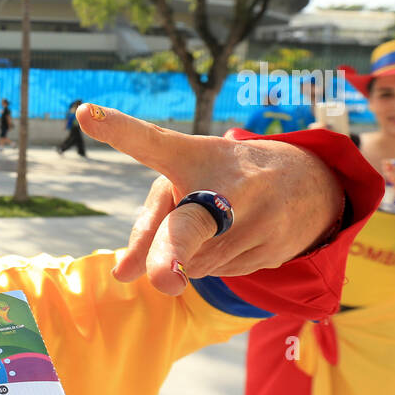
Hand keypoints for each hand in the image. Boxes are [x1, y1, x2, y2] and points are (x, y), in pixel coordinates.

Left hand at [76, 105, 340, 294]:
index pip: (152, 142)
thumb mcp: (182, 186)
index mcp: (191, 157)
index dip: (120, 130)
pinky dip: (217, 263)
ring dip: (192, 257)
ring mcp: (255, 218)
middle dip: (172, 253)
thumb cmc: (219, 180)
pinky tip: (239, 236)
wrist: (308, 183)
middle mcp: (225, 184)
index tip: (86, 115)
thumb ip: (146, 229)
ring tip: (220, 222)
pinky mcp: (272, 248)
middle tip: (163, 279)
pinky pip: (221, 274)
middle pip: (190, 226)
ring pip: (195, 265)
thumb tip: (123, 275)